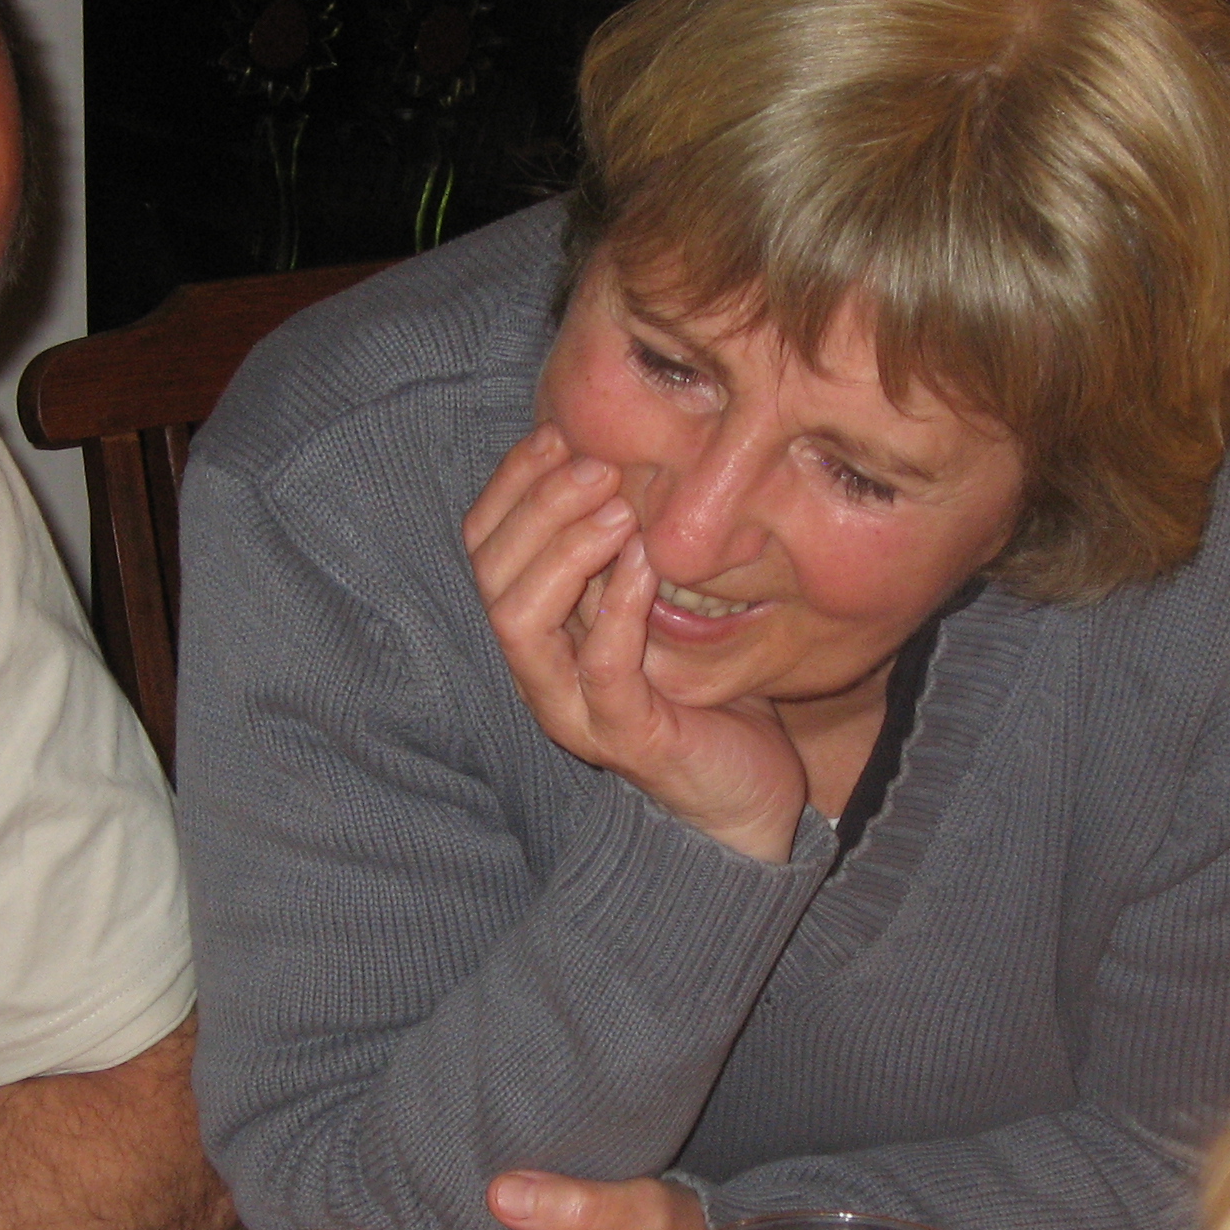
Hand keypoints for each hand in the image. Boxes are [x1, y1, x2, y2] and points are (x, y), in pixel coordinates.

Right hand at [466, 425, 805, 862]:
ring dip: (562, 550)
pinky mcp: (628, 738)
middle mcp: (538, 673)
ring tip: (617, 506)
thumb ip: (619, 553)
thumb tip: (612, 458)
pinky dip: (616, 607)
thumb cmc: (701, 696)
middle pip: (490, 577)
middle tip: (598, 464)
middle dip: (537, 506)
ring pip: (519, 623)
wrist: (746, 796)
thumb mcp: (651, 607)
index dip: (511, 485)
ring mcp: (575, 710)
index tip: (559, 433)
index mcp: (536, 635)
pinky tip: (642, 563)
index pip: (483, 547)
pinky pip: (601, 668)